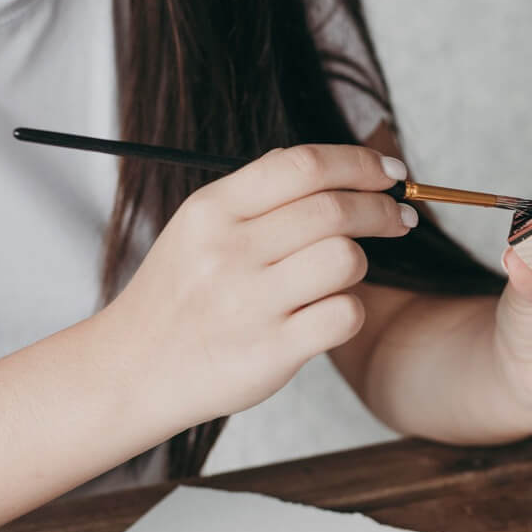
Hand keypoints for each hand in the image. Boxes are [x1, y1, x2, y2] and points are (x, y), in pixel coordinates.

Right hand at [103, 144, 414, 427]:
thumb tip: (329, 164)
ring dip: (358, 263)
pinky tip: (329, 312)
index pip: (303, 165)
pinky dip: (348, 311)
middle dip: (380, 208)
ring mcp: (248, 304)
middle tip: (399, 217)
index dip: (358, 162)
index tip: (390, 172)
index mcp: (212, 210)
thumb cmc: (177, 295)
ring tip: (343, 273)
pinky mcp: (270, 352)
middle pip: (333, 209)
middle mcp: (228, 252)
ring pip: (345, 260)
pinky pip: (344, 315)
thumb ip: (256, 193)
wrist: (132, 369)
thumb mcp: (196, 229)